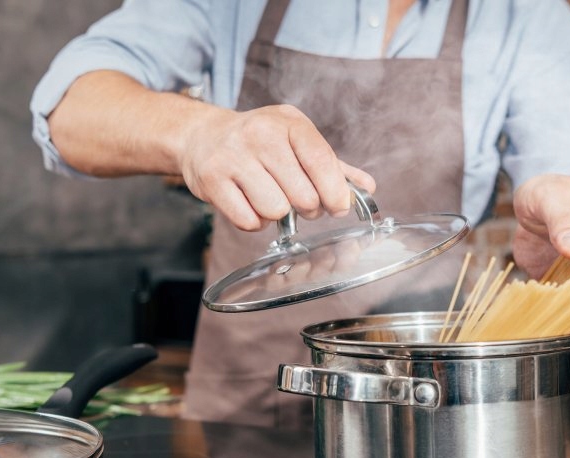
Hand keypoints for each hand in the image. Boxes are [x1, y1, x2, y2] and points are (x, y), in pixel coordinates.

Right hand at [181, 104, 374, 230]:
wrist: (202, 136)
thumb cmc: (259, 141)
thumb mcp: (297, 140)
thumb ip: (333, 165)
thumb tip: (367, 187)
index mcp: (288, 123)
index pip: (322, 162)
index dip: (336, 192)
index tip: (338, 206)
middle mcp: (260, 135)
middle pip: (303, 195)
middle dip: (308, 208)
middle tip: (299, 202)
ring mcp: (233, 157)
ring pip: (276, 210)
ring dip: (279, 215)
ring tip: (270, 198)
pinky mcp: (212, 180)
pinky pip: (249, 221)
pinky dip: (255, 222)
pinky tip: (250, 204)